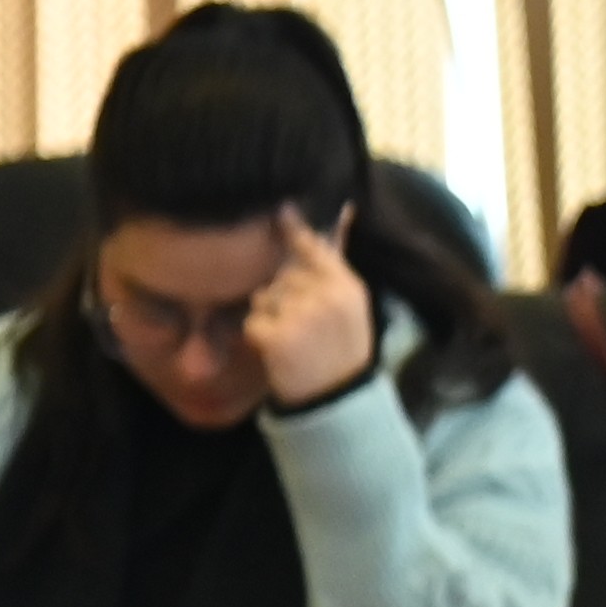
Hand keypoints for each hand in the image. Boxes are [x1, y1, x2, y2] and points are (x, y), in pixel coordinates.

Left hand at [246, 209, 379, 412]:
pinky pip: (253, 322)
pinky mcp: (277, 336)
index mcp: (346, 286)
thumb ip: (338, 258)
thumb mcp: (352, 302)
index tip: (280, 208)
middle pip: (281, 276)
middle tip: (301, 322)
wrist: (338, 398)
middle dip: (282, 294)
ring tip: (292, 338)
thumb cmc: (344, 347)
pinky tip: (278, 350)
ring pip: (264, 298)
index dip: (292, 229)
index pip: (312, 247)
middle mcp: (324, 295)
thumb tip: (343, 208)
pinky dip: (258, 337)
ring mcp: (300, 315)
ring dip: (269, 316)